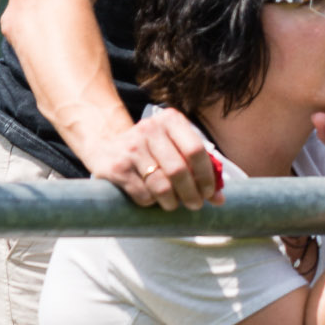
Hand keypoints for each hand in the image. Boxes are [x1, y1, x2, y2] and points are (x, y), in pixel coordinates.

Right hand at [85, 107, 218, 210]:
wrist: (104, 147)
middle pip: (179, 170)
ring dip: (172, 202)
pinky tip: (151, 199)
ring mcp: (132, 147)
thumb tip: (219, 199)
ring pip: (162, 186)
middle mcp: (150, 129)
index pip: (196, 150)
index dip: (207, 176)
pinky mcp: (117, 167)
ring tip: (174, 204)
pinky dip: (152, 203)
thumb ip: (197, 168)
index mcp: (170, 120)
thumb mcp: (172, 148)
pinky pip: (143, 194)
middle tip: (196, 205)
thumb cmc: (149, 151)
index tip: (210, 192)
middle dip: (192, 193)